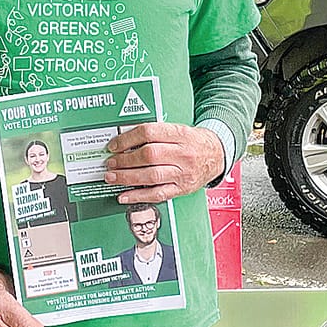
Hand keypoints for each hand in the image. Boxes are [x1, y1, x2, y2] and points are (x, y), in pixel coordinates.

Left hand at [104, 122, 224, 203]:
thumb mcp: (178, 130)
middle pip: (149, 155)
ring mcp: (183, 173)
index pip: (149, 133)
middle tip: (110, 163)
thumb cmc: (193, 142)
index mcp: (181, 134)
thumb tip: (124, 143)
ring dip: (127, 178)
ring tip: (112, 177)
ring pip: (151, 176)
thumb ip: (155, 135)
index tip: (114, 145)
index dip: (127, 139)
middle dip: (124, 160)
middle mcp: (183, 154)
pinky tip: (124, 196)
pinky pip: (158, 194)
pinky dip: (138, 196)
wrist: (216, 155)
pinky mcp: (182, 189)